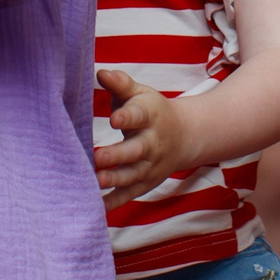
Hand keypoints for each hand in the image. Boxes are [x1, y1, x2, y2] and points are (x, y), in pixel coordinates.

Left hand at [94, 67, 191, 207]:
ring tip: (96, 181)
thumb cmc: (150, 110)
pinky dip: (116, 202)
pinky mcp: (145, 183)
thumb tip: (100, 72)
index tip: (113, 119)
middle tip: (97, 157)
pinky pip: (130, 194)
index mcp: (150, 116)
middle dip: (118, 155)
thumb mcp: (139, 93)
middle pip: (136, 150)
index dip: (127, 117)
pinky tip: (99, 206)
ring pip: (133, 175)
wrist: (183, 136)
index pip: (139, 116)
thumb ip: (120, 84)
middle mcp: (152, 143)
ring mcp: (150, 165)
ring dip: (115, 180)